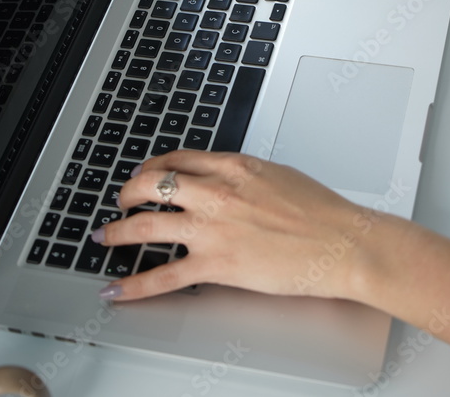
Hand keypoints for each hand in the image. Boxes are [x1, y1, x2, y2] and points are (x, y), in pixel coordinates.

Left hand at [94, 150, 377, 301]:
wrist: (342, 243)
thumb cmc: (322, 212)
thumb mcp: (278, 175)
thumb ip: (244, 176)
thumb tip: (227, 180)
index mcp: (234, 166)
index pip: (178, 160)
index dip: (152, 167)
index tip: (145, 174)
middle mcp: (216, 192)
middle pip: (152, 184)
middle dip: (127, 193)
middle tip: (120, 202)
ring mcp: (213, 228)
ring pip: (147, 224)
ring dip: (118, 231)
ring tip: (106, 236)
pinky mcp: (216, 264)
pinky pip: (163, 276)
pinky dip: (134, 285)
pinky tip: (118, 289)